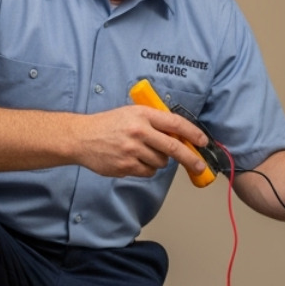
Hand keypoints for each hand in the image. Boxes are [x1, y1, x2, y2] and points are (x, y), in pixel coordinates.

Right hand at [72, 105, 209, 178]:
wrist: (81, 137)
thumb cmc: (109, 124)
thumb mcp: (132, 114)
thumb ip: (154, 122)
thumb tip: (181, 137)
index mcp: (142, 115)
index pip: (175, 123)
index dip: (193, 133)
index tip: (203, 142)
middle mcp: (139, 131)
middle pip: (173, 148)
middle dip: (190, 159)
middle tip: (199, 166)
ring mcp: (132, 150)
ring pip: (161, 162)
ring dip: (159, 161)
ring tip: (143, 152)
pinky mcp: (126, 166)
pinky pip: (148, 172)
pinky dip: (146, 169)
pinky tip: (134, 160)